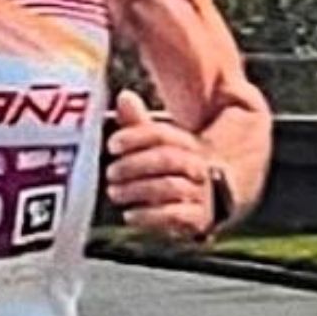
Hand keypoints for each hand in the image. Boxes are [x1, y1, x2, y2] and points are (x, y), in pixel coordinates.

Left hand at [105, 89, 214, 240]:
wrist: (206, 203)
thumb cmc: (170, 171)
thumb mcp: (156, 148)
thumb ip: (138, 125)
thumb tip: (124, 96)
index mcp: (188, 144)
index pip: (163, 134)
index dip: (135, 136)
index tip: (112, 145)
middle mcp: (198, 166)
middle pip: (168, 158)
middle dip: (134, 165)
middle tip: (110, 172)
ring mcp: (201, 192)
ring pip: (171, 187)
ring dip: (137, 190)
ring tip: (114, 193)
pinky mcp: (198, 219)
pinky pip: (176, 216)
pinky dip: (149, 216)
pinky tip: (129, 215)